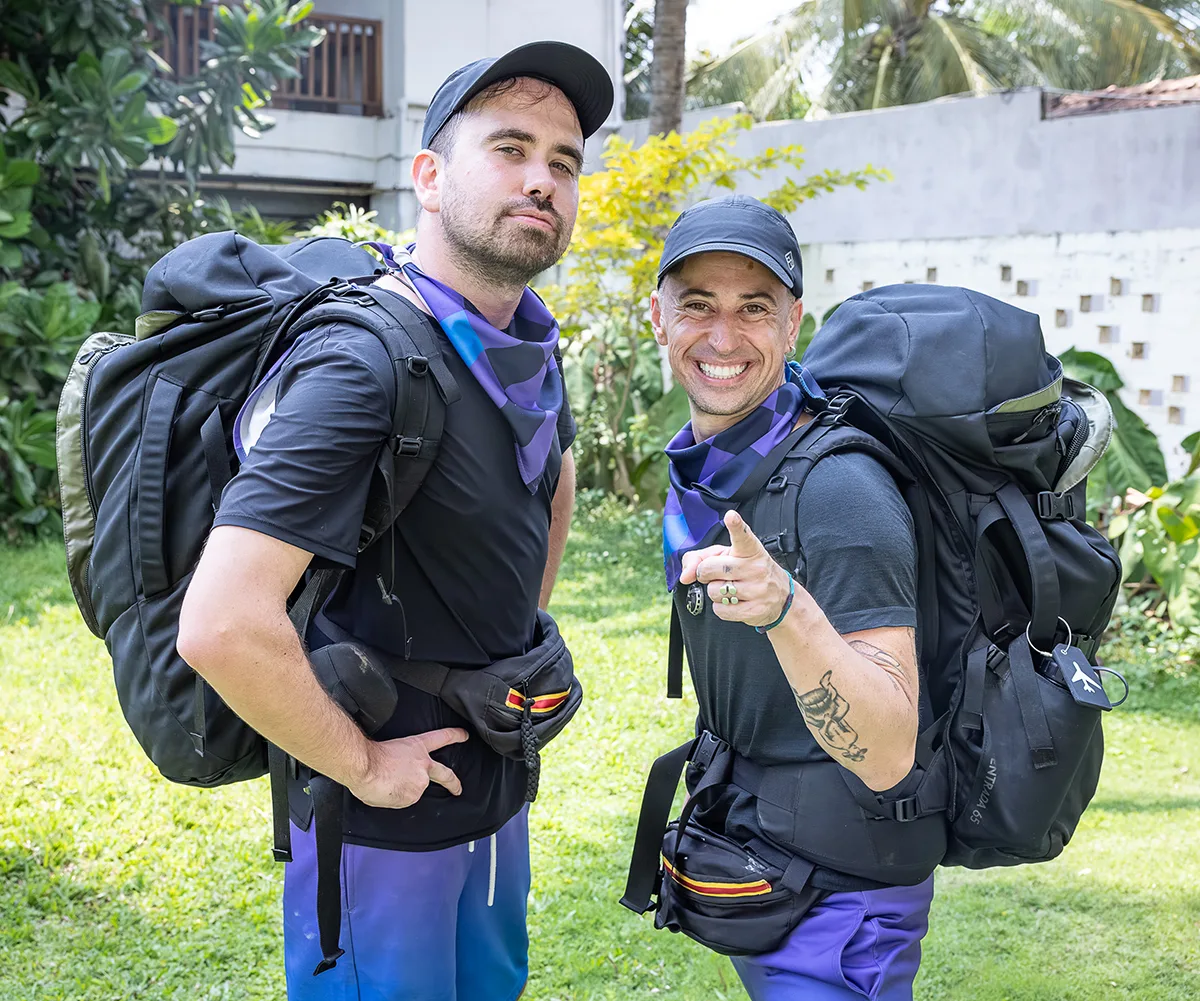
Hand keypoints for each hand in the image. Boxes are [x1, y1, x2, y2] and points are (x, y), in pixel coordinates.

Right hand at [349, 727, 468, 808]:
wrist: (366, 767)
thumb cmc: (373, 756)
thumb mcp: (392, 751)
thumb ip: (403, 763)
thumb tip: (399, 775)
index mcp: (417, 747)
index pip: (441, 738)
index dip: (455, 736)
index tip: (464, 735)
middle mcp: (423, 765)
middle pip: (445, 774)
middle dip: (454, 783)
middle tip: (458, 789)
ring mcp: (420, 782)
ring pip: (413, 791)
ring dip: (401, 790)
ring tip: (385, 782)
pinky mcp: (413, 797)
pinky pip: (403, 800)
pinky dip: (395, 798)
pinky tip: (385, 791)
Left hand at [679, 510, 795, 628]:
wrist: (780, 596)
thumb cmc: (747, 570)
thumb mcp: (726, 556)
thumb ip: (699, 558)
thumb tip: (685, 576)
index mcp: (750, 550)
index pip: (742, 536)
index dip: (736, 526)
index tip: (731, 516)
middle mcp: (756, 568)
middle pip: (711, 569)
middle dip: (705, 573)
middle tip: (715, 574)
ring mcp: (757, 589)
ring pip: (714, 591)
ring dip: (714, 592)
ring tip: (729, 588)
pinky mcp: (755, 610)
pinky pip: (720, 610)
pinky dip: (720, 607)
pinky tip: (733, 602)